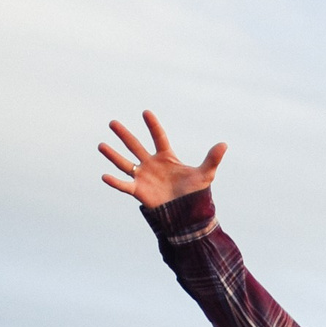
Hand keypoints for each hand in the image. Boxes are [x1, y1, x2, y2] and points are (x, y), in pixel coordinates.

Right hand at [98, 110, 225, 207]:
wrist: (187, 214)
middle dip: (124, 135)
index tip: (146, 112)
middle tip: (112, 123)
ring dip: (113, 155)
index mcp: (166, 157)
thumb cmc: (195, 194)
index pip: (159, 137)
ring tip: (101, 145)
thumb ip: (212, 159)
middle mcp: (152, 164)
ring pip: (125, 163)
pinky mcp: (139, 191)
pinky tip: (105, 176)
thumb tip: (224, 144)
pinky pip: (125, 185)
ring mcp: (144, 177)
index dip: (153, 125)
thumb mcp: (205, 175)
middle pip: (135, 146)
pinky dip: (115, 182)